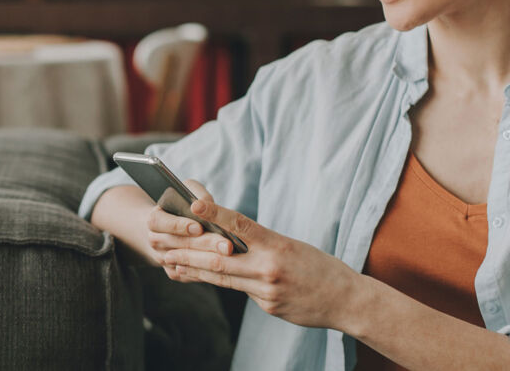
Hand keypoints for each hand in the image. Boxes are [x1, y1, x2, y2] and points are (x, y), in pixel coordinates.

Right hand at [144, 180, 232, 272]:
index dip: (179, 225)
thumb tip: (206, 204)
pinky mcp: (173, 272)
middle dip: (204, 244)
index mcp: (154, 220)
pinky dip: (207, 272)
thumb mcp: (186, 192)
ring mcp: (163, 259)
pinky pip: (190, 275)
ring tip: (230, 256)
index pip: (161, 223)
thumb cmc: (180, 206)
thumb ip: (197, 194)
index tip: (199, 227)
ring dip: (209, 260)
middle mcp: (155, 241)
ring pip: (186, 262)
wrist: (167, 228)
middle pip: (179, 244)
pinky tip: (225, 268)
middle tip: (227, 245)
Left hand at [162, 197, 363, 331]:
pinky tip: (197, 278)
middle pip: (219, 258)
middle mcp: (268, 268)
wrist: (346, 301)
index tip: (193, 203)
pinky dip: (217, 282)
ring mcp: (266, 290)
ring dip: (193, 270)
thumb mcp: (292, 246)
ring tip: (170, 263)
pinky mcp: (267, 306)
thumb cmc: (320, 266)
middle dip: (188, 252)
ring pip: (222, 277)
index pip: (240, 224)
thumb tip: (230, 239)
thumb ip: (261, 243)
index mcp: (277, 245)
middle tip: (163, 246)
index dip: (215, 213)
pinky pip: (238, 291)